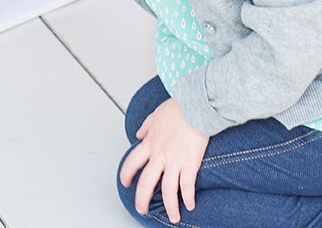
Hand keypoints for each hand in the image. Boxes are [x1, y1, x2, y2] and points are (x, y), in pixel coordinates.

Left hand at [119, 97, 207, 223]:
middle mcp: (159, 155)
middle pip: (146, 183)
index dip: (126, 175)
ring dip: (169, 206)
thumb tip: (138, 133)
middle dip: (142, 200)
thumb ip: (146, 126)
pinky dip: (188, 198)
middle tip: (142, 210)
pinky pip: (187, 186)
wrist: (195, 105)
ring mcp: (175, 161)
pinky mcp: (190, 163)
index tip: (125, 183)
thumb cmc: (179, 107)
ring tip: (173, 217)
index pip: (131, 162)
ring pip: (167, 190)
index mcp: (149, 143)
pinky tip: (190, 205)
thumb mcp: (156, 114)